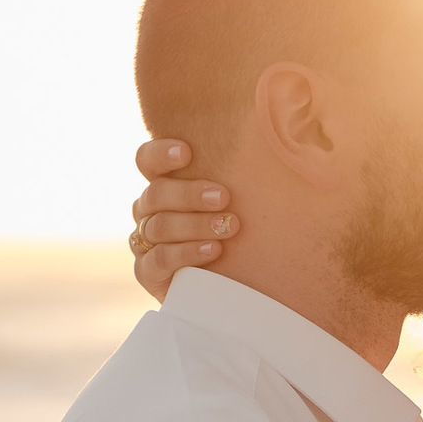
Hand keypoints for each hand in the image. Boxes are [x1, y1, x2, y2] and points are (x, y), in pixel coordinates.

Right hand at [129, 139, 241, 301]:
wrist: (226, 290)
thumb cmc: (236, 236)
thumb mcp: (239, 202)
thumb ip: (243, 173)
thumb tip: (278, 131)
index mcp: (163, 186)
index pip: (146, 161)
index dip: (160, 154)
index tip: (187, 152)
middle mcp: (148, 211)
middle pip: (155, 194)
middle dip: (189, 194)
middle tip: (224, 197)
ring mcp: (144, 243)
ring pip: (159, 226)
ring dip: (195, 224)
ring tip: (228, 226)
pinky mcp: (147, 273)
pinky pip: (159, 259)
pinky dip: (186, 253)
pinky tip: (213, 250)